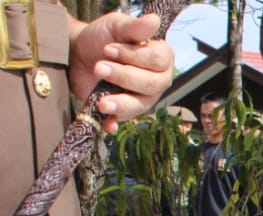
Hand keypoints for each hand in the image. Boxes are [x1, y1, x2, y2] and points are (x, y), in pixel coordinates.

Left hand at [68, 12, 174, 132]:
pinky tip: (108, 124)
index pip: (157, 61)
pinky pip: (124, 119)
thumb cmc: (102, 37)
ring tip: (101, 100)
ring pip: (140, 105)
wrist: (77, 53)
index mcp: (161, 58)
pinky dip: (115, 122)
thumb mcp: (116, 26)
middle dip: (125, 76)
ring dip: (121, 102)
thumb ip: (134, 27)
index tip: (109, 49)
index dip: (134, 56)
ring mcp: (143, 97)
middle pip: (151, 84)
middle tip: (99, 66)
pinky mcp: (125, 110)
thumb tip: (153, 20)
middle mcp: (157, 80)